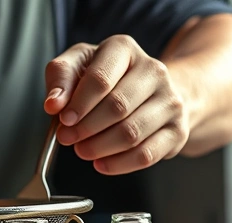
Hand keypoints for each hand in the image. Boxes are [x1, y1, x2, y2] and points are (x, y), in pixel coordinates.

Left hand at [44, 36, 188, 174]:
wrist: (153, 91)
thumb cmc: (109, 78)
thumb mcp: (79, 65)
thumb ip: (61, 77)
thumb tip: (53, 103)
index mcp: (124, 49)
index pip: (101, 77)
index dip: (79, 104)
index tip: (64, 119)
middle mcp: (153, 71)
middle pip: (117, 107)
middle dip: (86, 128)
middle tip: (68, 138)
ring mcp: (170, 101)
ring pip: (132, 133)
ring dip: (100, 147)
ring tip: (83, 150)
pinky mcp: (177, 130)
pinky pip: (146, 154)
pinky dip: (119, 164)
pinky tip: (102, 163)